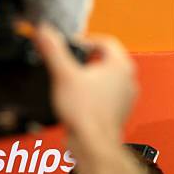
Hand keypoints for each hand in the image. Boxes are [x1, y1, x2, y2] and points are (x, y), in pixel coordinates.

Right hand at [34, 24, 136, 141]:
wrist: (93, 142)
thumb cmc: (86, 113)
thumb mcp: (63, 74)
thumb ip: (53, 50)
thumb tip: (44, 31)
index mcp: (121, 66)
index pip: (106, 42)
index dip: (86, 40)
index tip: (73, 46)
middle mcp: (129, 80)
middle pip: (108, 60)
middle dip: (88, 60)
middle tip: (72, 64)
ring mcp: (127, 98)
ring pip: (109, 80)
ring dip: (92, 78)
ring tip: (75, 83)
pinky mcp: (121, 112)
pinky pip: (108, 97)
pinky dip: (95, 95)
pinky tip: (81, 102)